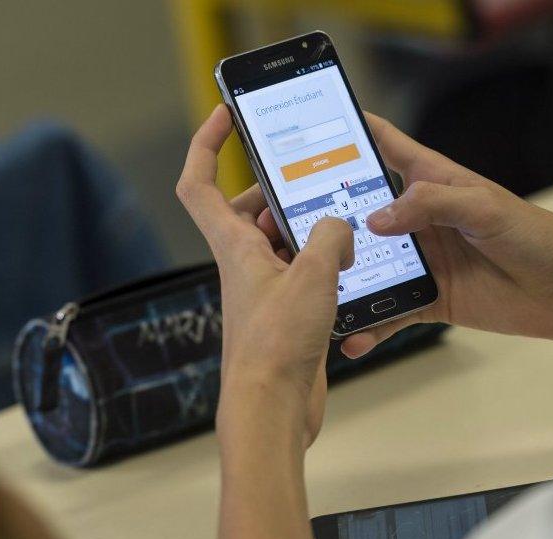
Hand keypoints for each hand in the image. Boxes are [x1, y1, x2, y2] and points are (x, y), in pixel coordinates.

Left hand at [176, 105, 353, 447]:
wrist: (272, 408)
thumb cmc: (277, 345)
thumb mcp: (313, 275)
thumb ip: (329, 236)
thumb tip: (338, 227)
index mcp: (234, 246)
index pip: (199, 183)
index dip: (206, 144)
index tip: (227, 116)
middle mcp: (244, 264)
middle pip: (248, 209)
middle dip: (279, 191)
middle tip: (313, 182)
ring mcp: (265, 289)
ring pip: (281, 241)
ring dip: (310, 229)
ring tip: (344, 224)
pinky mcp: (286, 313)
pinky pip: (303, 273)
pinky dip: (324, 264)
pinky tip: (354, 268)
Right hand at [236, 113, 552, 357]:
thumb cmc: (536, 235)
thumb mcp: (483, 208)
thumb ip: (430, 204)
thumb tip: (374, 220)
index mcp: (432, 180)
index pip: (382, 145)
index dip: (347, 131)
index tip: (305, 125)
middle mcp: (419, 218)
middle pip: (359, 209)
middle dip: (322, 212)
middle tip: (278, 220)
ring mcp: (423, 259)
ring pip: (367, 263)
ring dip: (339, 274)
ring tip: (304, 284)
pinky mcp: (431, 298)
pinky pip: (391, 310)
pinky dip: (370, 324)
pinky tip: (350, 338)